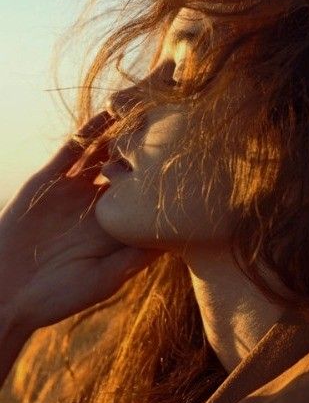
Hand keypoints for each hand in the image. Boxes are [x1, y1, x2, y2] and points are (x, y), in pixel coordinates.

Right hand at [0, 112, 161, 334]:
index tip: (196, 155)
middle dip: (150, 144)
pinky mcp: (48, 182)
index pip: (146, 192)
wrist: (5, 293)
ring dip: (124, 130)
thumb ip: (133, 260)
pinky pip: (72, 151)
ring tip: (150, 105)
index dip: (166, 174)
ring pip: (103, 151)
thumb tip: (174, 241)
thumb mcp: (103, 280)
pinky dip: (89, 132)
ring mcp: (73, 190)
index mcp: (115, 224)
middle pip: (129, 165)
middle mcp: (97, 202)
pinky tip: (109, 113)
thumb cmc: (57, 297)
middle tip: (180, 117)